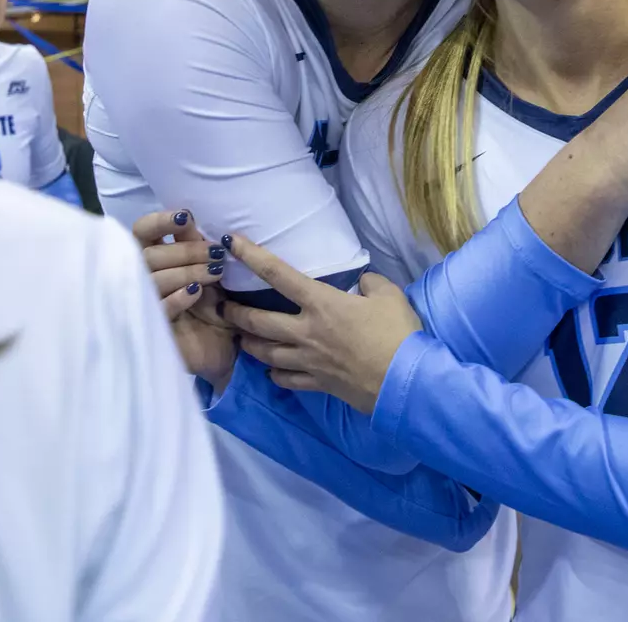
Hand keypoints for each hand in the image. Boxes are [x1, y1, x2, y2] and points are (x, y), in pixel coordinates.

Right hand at [131, 209, 234, 387]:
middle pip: (148, 254)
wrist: (228, 349)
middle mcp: (146, 280)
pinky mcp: (154, 330)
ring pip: (153, 279)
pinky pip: (159, 309)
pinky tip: (196, 293)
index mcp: (157, 260)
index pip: (142, 232)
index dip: (159, 221)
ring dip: (187, 271)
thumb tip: (190, 220)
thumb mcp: (214, 272)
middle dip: (185, 250)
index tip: (186, 218)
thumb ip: (199, 248)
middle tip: (217, 254)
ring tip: (216, 273)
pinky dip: (178, 297)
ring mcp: (147, 305)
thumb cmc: (218, 307)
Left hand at [219, 236, 421, 415]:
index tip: (231, 243)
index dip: (251, 255)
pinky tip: (272, 372)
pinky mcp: (318, 384)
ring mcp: (308, 361)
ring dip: (249, 345)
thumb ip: (371, 284)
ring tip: (241, 339)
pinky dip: (275, 375)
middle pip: (258, 321)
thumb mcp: (389, 295)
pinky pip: (287, 380)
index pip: (277, 274)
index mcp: (321, 303)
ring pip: (266, 353)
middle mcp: (306, 331)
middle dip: (234, 313)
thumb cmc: (397, 334)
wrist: (405, 382)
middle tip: (222, 307)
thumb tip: (362, 285)